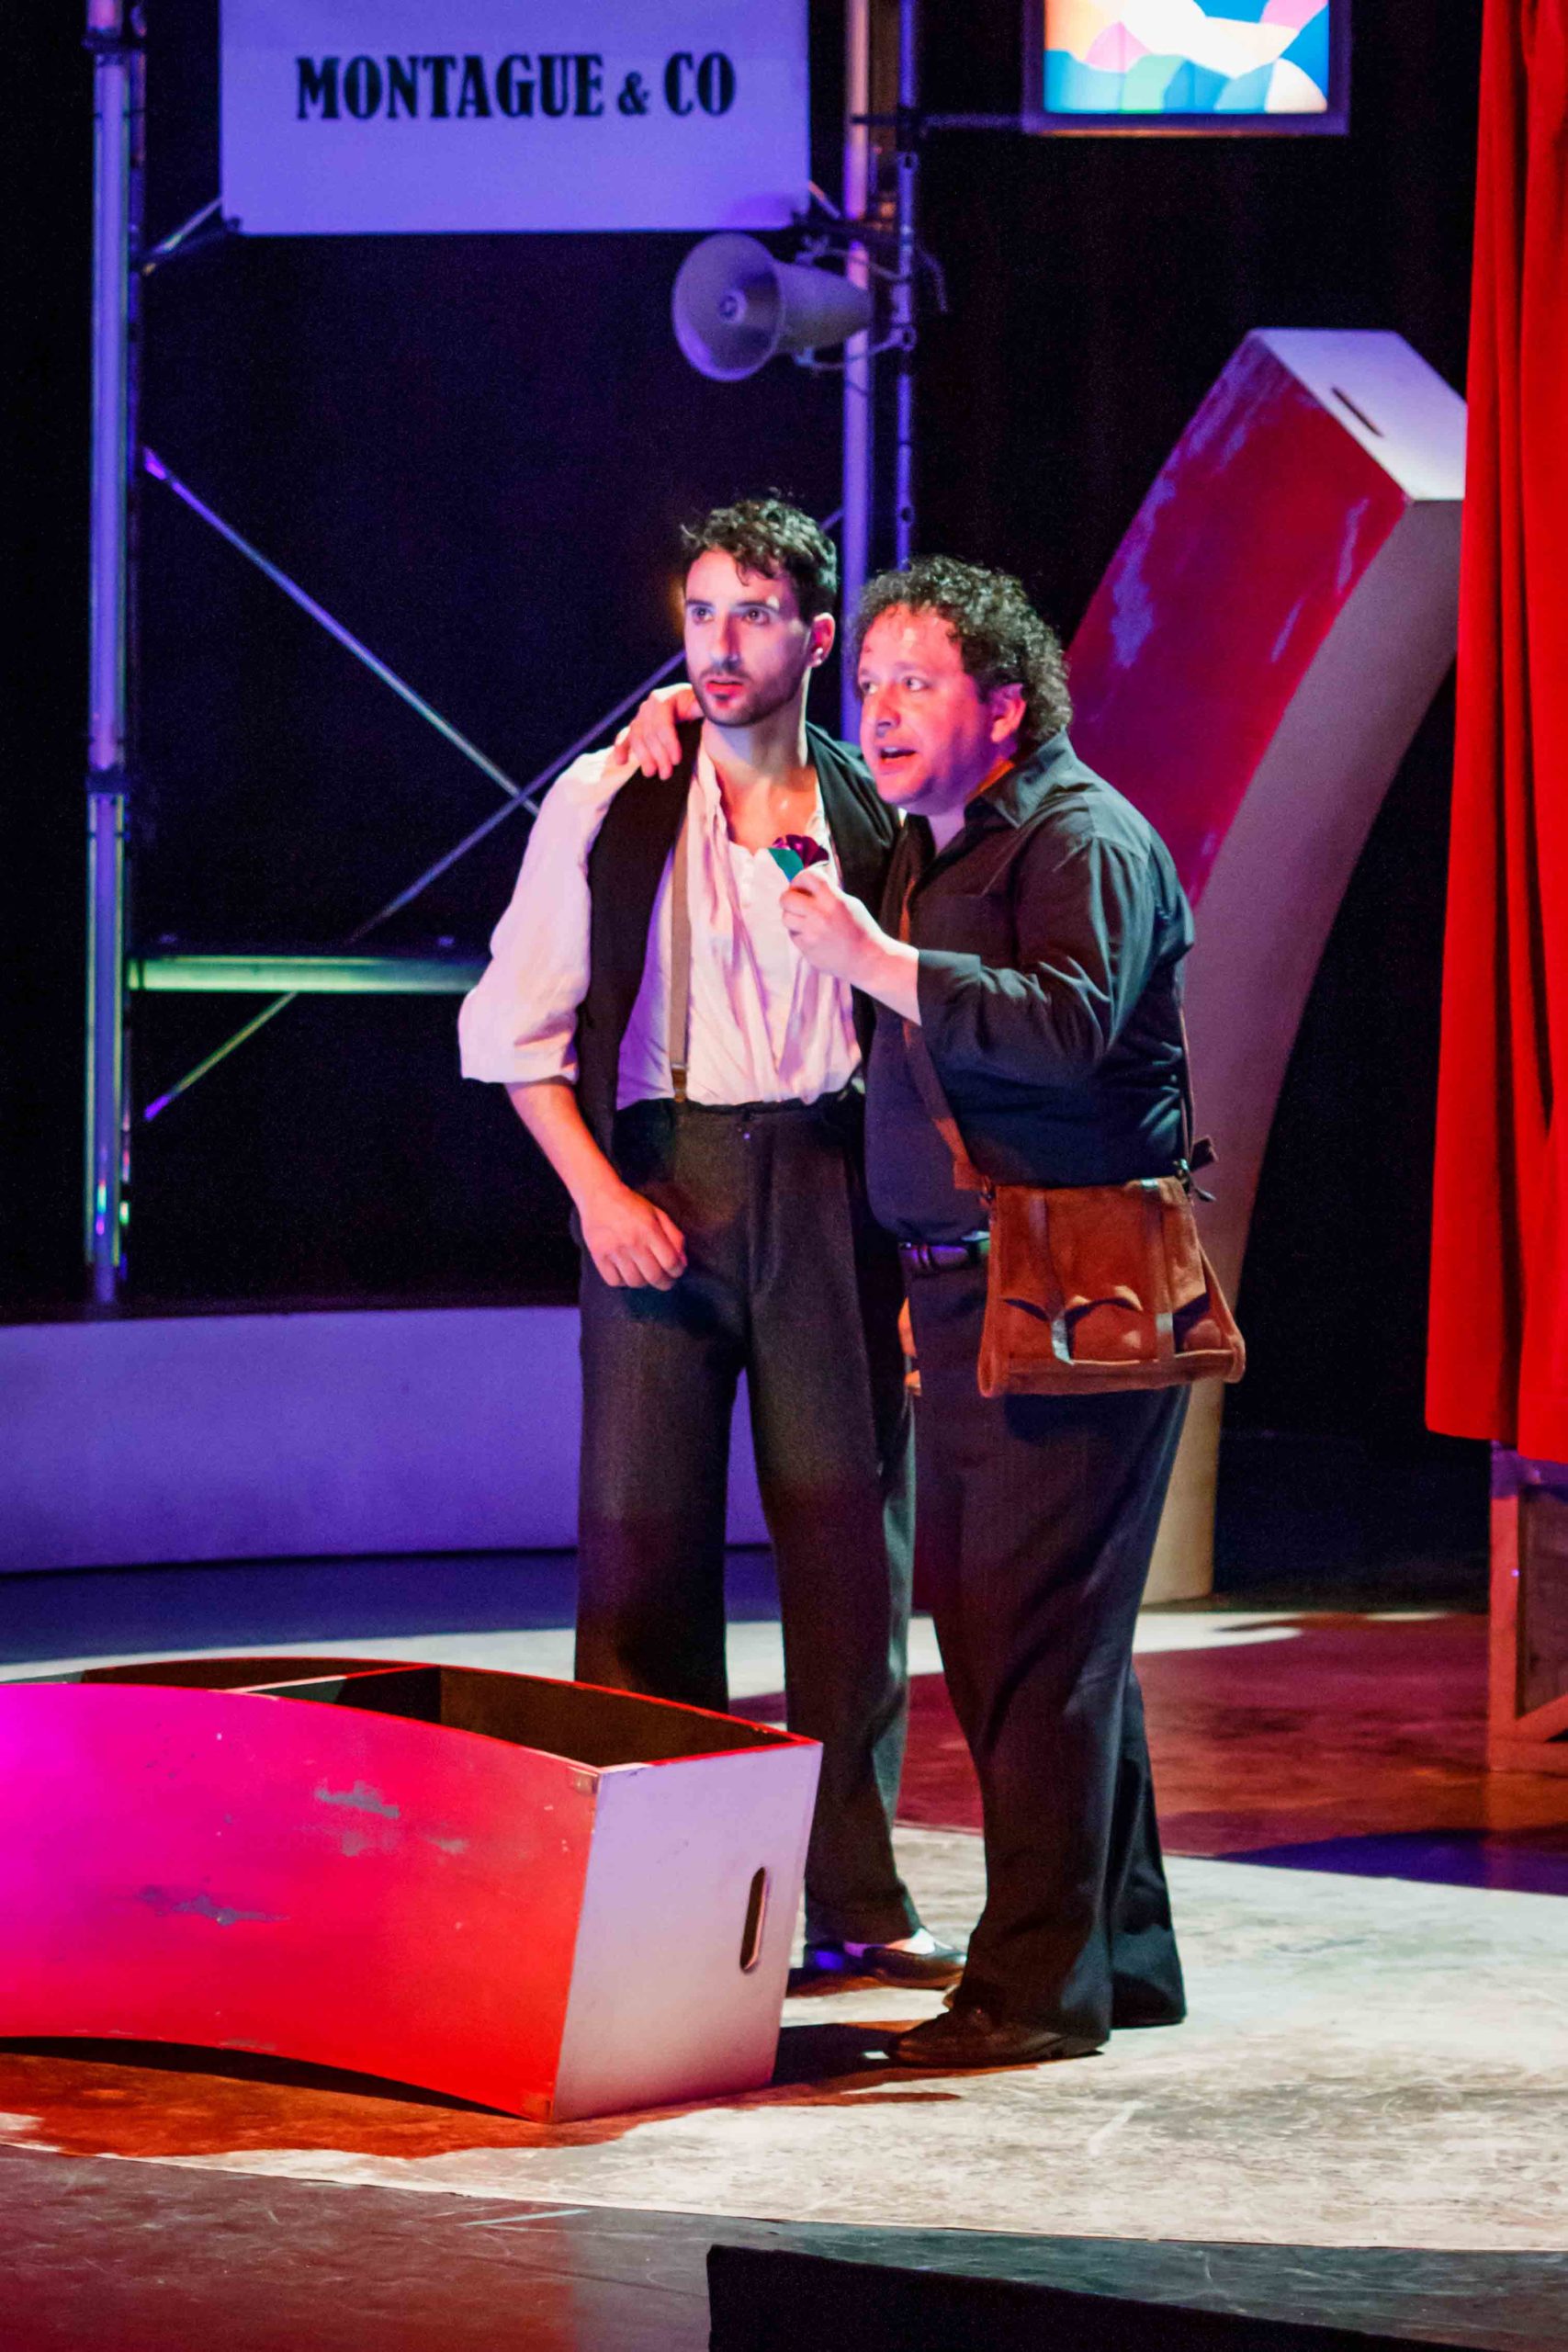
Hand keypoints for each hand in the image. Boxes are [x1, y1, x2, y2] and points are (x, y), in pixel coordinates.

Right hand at [579, 1178, 687, 1289]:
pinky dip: (623, 1281)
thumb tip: (682, 1263)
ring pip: (635, 1282)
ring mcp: (614, 1250)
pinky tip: (626, 1272)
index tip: (676, 1271)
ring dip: (644, 1282)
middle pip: (654, 1276)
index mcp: (649, 1229)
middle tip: (665, 1280)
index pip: (670, 1262)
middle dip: (665, 1283)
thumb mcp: (658, 1214)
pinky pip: (614, 1281)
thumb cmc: (632, 1206)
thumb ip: (674, 1237)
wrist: (599, 1196)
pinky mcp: (598, 1256)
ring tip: (645, 1274)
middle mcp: (632, 1242)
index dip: (677, 1271)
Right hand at [614, 682, 700, 778]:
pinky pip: (624, 737)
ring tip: (650, 773)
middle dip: (657, 755)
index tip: (677, 760)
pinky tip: (621, 762)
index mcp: (664, 698)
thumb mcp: (702, 704)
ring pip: (636, 737)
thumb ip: (701, 706)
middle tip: (666, 774)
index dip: (668, 742)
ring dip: (642, 757)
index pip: (662, 722)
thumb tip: (700, 707)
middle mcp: (649, 706)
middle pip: (648, 732)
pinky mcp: (636, 727)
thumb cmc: (699, 706)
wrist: (692, 704)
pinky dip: (621, 749)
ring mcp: (640, 717)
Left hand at [780, 864, 890, 985]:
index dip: (799, 878)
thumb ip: (828, 893)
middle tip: (796, 902)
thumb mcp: (849, 903)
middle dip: (789, 897)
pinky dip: (799, 933)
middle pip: (787, 898)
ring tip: (806, 920)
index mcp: (833, 900)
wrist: (866, 959)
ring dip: (793, 916)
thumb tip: (805, 886)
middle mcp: (820, 915)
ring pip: (786, 917)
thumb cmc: (860, 929)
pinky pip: (793, 935)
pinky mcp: (806, 949)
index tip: (801, 884)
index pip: (807, 877)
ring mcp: (811, 934)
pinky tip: (813, 936)